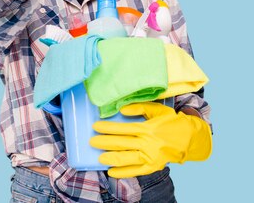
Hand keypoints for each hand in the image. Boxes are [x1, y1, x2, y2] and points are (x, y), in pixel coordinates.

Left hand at [89, 102, 211, 177]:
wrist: (189, 138)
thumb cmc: (171, 122)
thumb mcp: (157, 110)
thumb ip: (138, 108)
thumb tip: (121, 110)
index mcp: (147, 129)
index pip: (122, 129)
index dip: (107, 128)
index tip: (95, 126)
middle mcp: (148, 143)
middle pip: (121, 144)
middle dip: (104, 143)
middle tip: (91, 142)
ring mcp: (150, 156)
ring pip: (127, 159)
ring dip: (112, 158)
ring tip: (99, 158)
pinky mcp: (153, 166)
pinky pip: (136, 171)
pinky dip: (123, 173)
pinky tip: (112, 172)